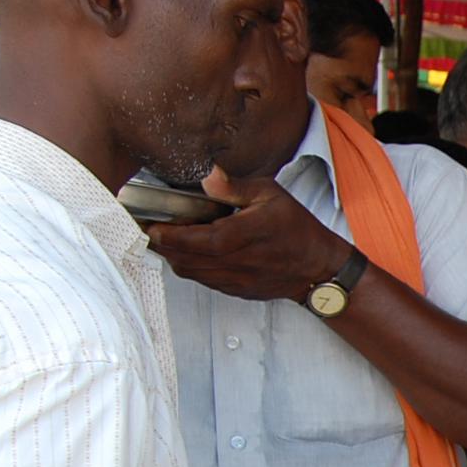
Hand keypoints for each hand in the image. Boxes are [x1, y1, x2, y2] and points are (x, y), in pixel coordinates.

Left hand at [148, 171, 347, 301]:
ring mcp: (235, 280)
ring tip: (164, 239)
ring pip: (189, 272)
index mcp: (243, 235)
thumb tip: (208, 175)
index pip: (193, 239)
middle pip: (183, 258)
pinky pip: (203, 280)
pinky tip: (189, 253)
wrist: (319, 268)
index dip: (165, 234)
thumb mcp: (271, 194)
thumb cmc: (297, 229)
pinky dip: (190, 267)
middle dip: (160, 244)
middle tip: (147, 228)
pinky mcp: (236, 290)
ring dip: (173, 256)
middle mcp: (236, 262)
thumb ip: (235, 187)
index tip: (147, 223)